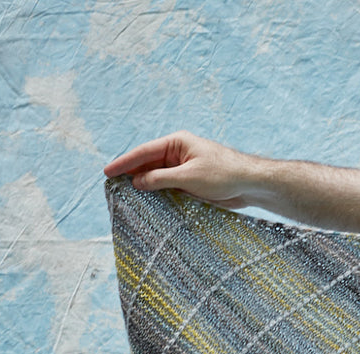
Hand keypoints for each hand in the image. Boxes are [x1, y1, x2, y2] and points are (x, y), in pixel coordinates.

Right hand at [103, 131, 260, 207]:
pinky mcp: (191, 183)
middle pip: (148, 164)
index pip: (144, 152)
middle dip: (131, 174)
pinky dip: (158, 194)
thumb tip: (137, 182)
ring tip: (124, 196)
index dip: (124, 162)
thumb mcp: (188, 177)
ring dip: (144, 186)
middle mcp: (178, 154)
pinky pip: (168, 188)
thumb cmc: (224, 174)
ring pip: (157, 178)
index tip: (107, 172)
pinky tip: (147, 203)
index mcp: (177, 143)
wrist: (252, 185)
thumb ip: (160, 179)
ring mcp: (184, 169)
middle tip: (111, 187)